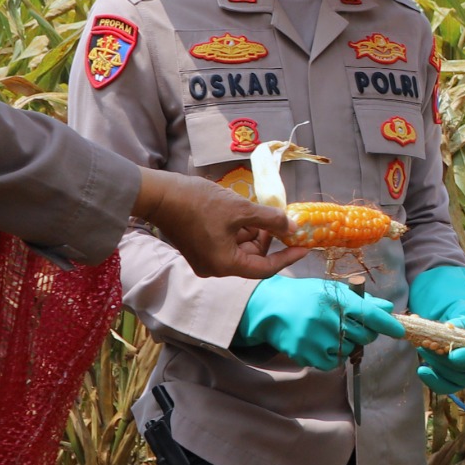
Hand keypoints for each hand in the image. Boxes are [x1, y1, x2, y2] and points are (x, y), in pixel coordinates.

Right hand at [136, 169, 305, 278]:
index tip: (305, 246)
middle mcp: (215, 269)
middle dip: (267, 239)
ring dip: (253, 232)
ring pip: (240, 249)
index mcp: (225, 265)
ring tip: (255, 210)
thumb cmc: (200, 203)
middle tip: (279, 219)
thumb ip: (270, 220)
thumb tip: (292, 227)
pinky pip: (227, 244)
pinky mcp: (199, 249)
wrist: (160, 195)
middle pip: (252, 259)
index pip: (265, 268)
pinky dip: (238, 230)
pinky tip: (240, 212)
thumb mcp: (241, 209)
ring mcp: (205, 260)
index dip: (287, 257)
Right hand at [235, 277, 403, 369]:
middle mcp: (326, 318)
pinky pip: (332, 363)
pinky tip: (321, 343)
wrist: (270, 307)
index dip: (388, 324)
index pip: (369, 314)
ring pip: (349, 350)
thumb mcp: (331, 290)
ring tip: (330, 332)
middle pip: (364, 335)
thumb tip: (388, 308)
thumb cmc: (305, 296)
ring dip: (346, 345)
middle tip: (353, 327)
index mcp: (335, 299)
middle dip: (365, 333)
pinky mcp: (305, 353)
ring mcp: (315, 338)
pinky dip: (332, 356)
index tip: (399, 331)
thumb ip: (360, 299)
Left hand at [408, 264, 464, 393]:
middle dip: (444, 360)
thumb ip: (460, 322)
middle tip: (425, 345)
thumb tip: (449, 329)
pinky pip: (448, 386)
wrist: (463, 324)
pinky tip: (422, 371)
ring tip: (422, 349)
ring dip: (436, 366)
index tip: (452, 355)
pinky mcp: (460, 379)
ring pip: (456, 379)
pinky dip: (434, 381)